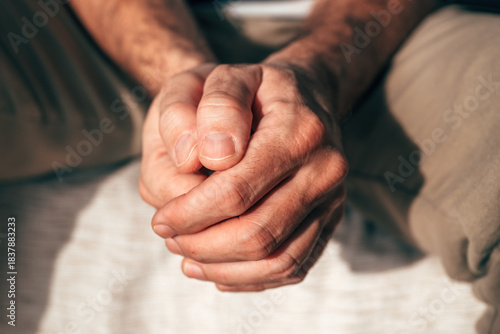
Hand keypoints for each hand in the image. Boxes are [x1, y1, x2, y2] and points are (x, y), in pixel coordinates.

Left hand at [149, 63, 347, 290]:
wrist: (305, 97)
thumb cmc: (254, 90)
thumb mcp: (220, 77)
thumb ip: (208, 108)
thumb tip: (198, 160)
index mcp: (300, 131)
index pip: (236, 191)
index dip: (190, 214)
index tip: (160, 219)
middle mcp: (325, 170)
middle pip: (258, 234)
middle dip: (202, 245)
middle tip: (169, 237)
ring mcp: (333, 200)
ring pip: (276, 260)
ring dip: (222, 267)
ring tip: (186, 254)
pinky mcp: (330, 222)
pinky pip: (292, 267)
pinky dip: (249, 278)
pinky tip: (215, 269)